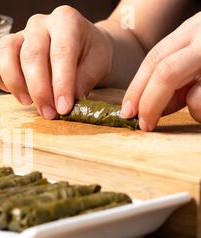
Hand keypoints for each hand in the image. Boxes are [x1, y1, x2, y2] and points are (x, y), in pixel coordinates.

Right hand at [0, 6, 113, 118]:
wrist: (81, 48)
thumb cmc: (89, 56)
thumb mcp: (97, 66)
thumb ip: (83, 81)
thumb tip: (65, 103)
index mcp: (66, 21)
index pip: (61, 51)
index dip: (61, 83)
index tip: (63, 108)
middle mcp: (39, 23)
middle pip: (31, 55)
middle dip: (39, 90)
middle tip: (49, 113)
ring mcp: (18, 33)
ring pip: (4, 53)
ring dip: (14, 83)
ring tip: (27, 102)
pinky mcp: (2, 45)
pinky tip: (10, 90)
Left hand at [122, 12, 200, 130]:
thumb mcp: (198, 55)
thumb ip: (178, 75)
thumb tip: (152, 107)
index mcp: (195, 29)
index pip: (154, 58)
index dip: (136, 88)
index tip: (127, 111)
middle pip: (165, 73)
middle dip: (149, 103)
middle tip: (143, 125)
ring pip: (196, 98)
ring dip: (194, 111)